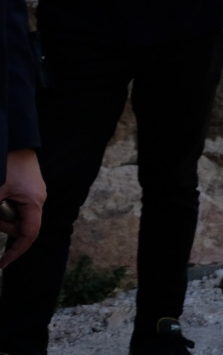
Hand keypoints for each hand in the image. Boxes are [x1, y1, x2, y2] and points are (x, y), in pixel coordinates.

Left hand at [0, 150, 45, 268]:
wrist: (12, 138)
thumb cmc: (4, 165)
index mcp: (34, 202)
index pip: (29, 235)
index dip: (15, 253)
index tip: (1, 265)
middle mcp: (37, 198)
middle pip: (19, 225)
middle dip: (1, 225)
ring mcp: (32, 192)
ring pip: (14, 215)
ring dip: (0, 214)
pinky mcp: (25, 187)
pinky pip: (14, 204)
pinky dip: (2, 205)